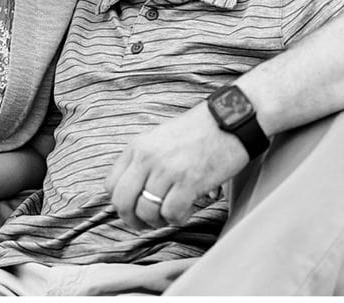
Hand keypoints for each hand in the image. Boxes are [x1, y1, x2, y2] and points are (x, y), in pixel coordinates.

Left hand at [104, 102, 249, 229]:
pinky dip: (178, 218)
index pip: (111, 185)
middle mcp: (147, 157)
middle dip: (133, 220)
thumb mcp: (161, 138)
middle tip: (147, 223)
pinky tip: (188, 210)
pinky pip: (171, 213)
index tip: (134, 210)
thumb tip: (136, 192)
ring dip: (158, 221)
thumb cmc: (200, 130)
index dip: (121, 204)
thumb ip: (145, 160)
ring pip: (146, 211)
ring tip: (172, 214)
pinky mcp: (189, 181)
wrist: (232, 118)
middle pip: (122, 202)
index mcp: (138, 146)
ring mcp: (167, 169)